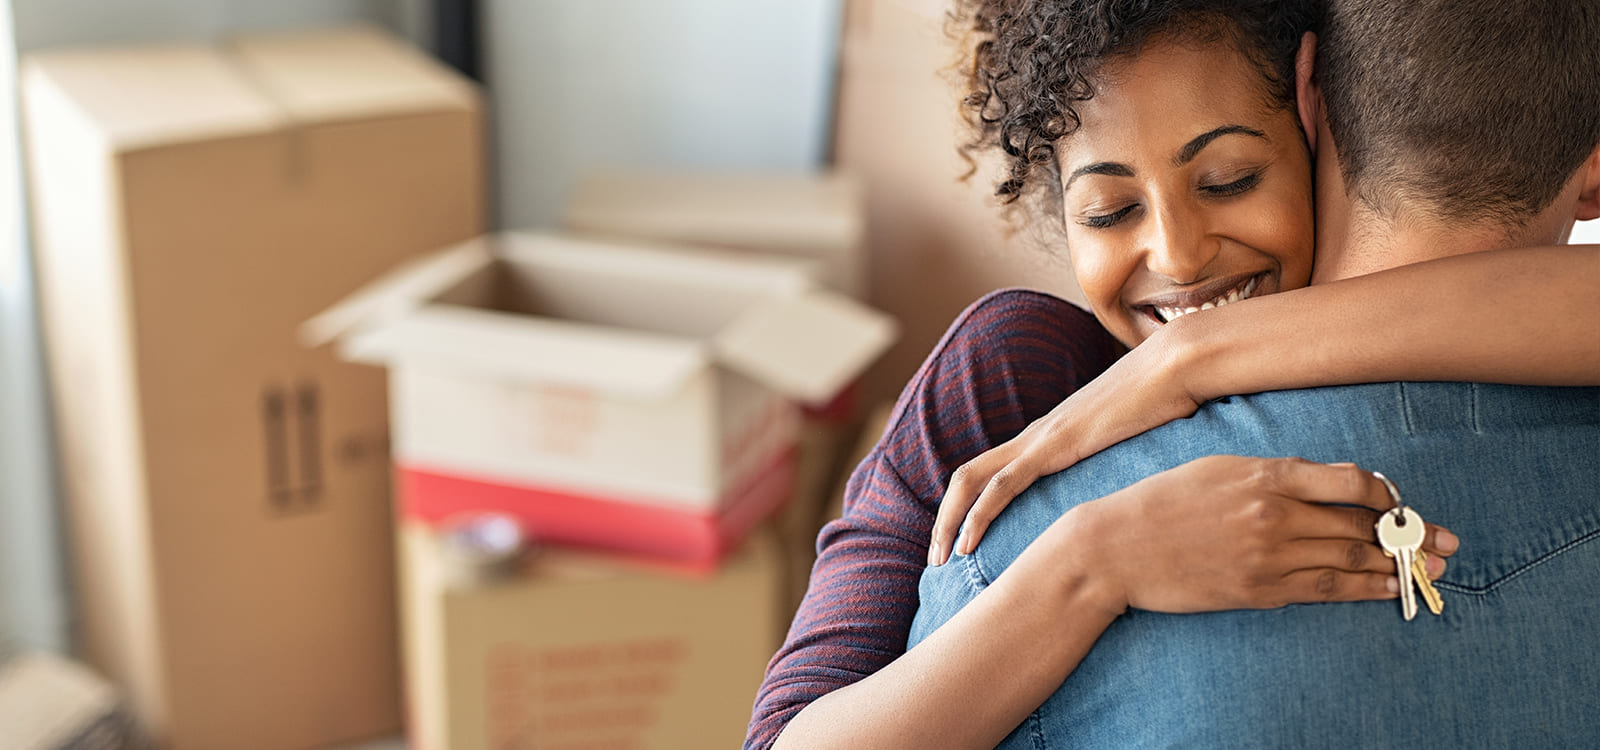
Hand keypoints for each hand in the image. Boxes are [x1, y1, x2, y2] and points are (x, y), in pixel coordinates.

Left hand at [931, 333, 1200, 565]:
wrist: (1177, 366)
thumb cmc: (1167, 403)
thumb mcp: (1136, 445)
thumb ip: (1122, 466)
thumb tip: (1136, 498)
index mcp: (1049, 438)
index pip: (991, 473)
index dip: (968, 507)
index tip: (962, 544)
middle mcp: (1035, 436)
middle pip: (968, 476)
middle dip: (944, 519)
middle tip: (936, 559)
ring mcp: (1041, 438)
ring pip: (972, 480)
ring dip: (949, 521)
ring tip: (940, 559)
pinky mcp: (1054, 445)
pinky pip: (1002, 484)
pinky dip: (979, 514)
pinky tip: (967, 543)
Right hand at [1075, 456, 1458, 613]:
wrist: (1116, 547)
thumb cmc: (1162, 501)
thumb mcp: (1218, 468)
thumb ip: (1272, 473)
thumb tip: (1323, 484)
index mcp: (1265, 475)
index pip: (1350, 482)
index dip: (1386, 494)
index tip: (1399, 501)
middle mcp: (1274, 514)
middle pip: (1361, 525)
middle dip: (1410, 534)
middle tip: (1447, 541)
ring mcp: (1268, 556)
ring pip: (1350, 559)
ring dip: (1397, 565)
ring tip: (1431, 567)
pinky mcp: (1259, 590)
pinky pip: (1324, 590)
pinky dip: (1363, 590)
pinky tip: (1388, 589)